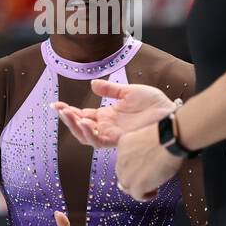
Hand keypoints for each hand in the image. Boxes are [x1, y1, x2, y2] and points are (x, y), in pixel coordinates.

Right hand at [52, 80, 174, 147]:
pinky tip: (85, 122)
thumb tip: (92, 84)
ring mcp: (112, 134)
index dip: (69, 111)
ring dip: (75, 126)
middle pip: (81, 128)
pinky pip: (100, 141)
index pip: (83, 115)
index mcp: (108, 116)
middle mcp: (107, 127)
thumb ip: (110, 89)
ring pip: (87, 137)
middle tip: (58, 108)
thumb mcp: (129, 91)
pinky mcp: (119, 139)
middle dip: (68, 119)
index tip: (57, 104)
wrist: (169, 111)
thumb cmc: (153, 103)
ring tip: (67, 114)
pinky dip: (90, 133)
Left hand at [115, 124, 182, 200]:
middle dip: (133, 179)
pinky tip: (154, 192)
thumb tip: (148, 162)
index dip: (132, 167)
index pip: (123, 161)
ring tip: (152, 188)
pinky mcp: (136, 185)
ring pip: (127, 186)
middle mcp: (121, 159)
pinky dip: (145, 196)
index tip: (143, 169)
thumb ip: (141, 150)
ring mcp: (127, 173)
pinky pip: (137, 196)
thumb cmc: (166, 137)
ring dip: (138, 188)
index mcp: (123, 144)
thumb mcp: (146, 140)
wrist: (170, 140)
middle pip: (122, 175)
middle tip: (147, 180)